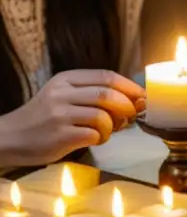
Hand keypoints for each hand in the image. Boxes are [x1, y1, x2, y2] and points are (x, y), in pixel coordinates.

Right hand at [0, 70, 144, 166]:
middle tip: (129, 117)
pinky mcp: (60, 135)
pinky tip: (94, 140)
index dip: (129, 86)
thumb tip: (133, 100)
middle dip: (126, 106)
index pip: (106, 76)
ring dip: (112, 126)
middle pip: (108, 94)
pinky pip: (94, 134)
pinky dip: (101, 138)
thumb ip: (91, 94)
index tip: (142, 96)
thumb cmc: (42, 118)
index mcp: (65, 79)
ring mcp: (60, 114)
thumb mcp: (62, 95)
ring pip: (103, 115)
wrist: (8, 138)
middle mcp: (62, 94)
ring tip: (106, 131)